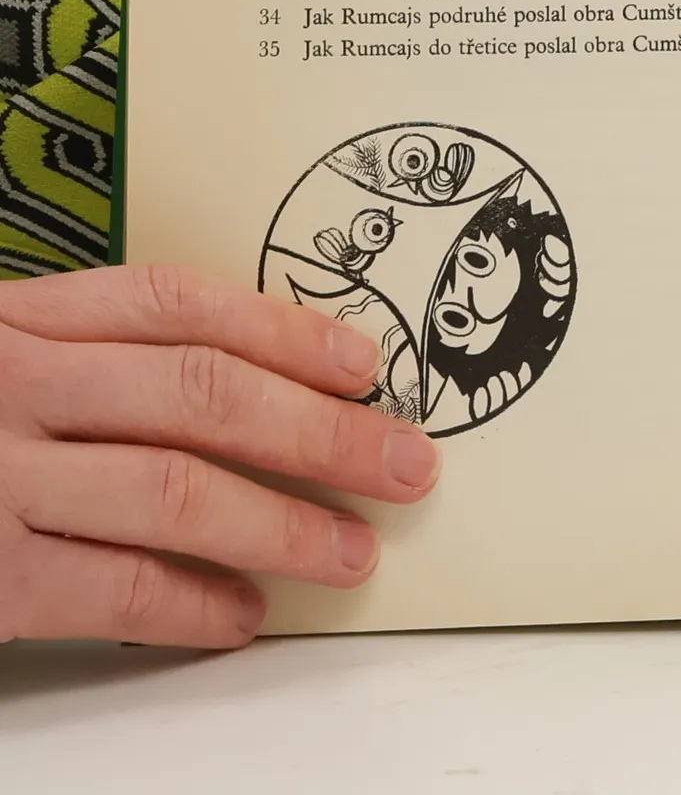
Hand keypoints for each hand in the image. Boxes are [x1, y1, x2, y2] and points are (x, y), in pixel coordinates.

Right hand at [0, 263, 440, 648]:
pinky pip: (114, 589)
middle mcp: (18, 388)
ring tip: (352, 551)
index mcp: (28, 323)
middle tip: (403, 464)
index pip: (179, 305)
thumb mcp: (2, 360)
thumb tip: (262, 387)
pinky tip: (245, 612)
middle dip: (322, 432)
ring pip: (175, 492)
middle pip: (203, 394)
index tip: (366, 363)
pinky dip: (193, 604)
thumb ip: (100, 362)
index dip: (285, 332)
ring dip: (282, 527)